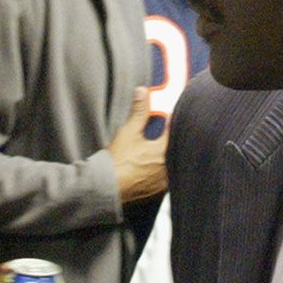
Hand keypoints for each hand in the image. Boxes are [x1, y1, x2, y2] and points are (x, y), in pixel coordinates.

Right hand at [108, 84, 167, 203]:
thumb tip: (143, 91)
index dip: (173, 122)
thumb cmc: (118, 160)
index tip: (171, 117)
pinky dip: (162, 171)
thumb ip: (139, 111)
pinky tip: (153, 168)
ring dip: (168, 157)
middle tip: (164, 135)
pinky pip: (166, 178)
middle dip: (171, 141)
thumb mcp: (128, 131)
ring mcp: (163, 180)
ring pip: (172, 165)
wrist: (106, 186)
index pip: (175, 132)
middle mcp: (167, 166)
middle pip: (176, 149)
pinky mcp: (157, 190)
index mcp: (163, 150)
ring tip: (157, 153)